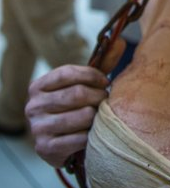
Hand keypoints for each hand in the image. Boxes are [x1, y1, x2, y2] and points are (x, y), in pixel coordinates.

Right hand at [25, 39, 124, 166]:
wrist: (60, 147)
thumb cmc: (74, 109)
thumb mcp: (83, 85)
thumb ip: (101, 65)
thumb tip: (119, 39)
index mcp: (38, 86)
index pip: (67, 73)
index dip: (92, 75)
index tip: (105, 82)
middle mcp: (33, 106)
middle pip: (77, 94)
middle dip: (98, 97)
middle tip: (105, 101)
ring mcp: (37, 127)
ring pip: (82, 116)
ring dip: (97, 117)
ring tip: (99, 117)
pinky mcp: (45, 148)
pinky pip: (80, 138)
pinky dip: (91, 135)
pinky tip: (91, 134)